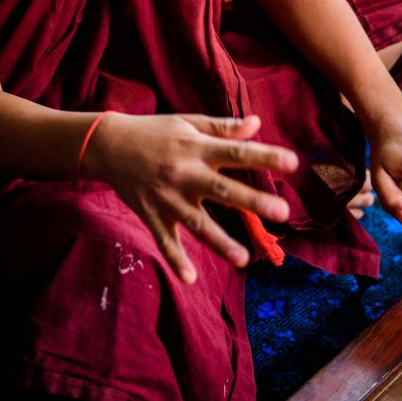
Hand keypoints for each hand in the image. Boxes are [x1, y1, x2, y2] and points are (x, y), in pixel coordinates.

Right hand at [90, 112, 297, 283]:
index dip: (264, 156)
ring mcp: (168, 198)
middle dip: (252, 201)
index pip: (236, 152)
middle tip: (282, 211)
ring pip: (197, 223)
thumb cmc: (155, 132)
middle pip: (223, 190)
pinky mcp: (152, 215)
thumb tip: (257, 124)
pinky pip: (166, 241)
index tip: (292, 162)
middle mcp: (185, 174)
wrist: (109, 145)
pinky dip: (176, 260)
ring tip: (244, 259)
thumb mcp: (188, 122)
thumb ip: (223, 127)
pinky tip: (191, 278)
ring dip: (220, 242)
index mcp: (197, 148)